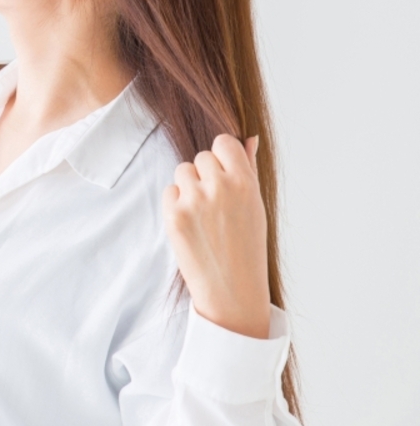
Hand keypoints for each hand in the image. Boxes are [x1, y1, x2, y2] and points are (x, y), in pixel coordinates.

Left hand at [162, 134, 269, 338]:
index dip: (222, 158)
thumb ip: (248, 168)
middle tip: (215, 205)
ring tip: (203, 215)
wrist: (232, 289)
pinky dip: (176, 204)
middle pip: (201, 157)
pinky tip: (191, 224)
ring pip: (182, 171)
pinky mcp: (174, 215)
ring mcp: (194, 201)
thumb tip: (249, 137)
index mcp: (244, 182)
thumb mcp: (256, 205)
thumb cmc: (247, 246)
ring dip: (189, 187)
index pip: (223, 142)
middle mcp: (219, 186)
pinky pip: (169, 191)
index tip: (224, 176)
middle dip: (205, 175)